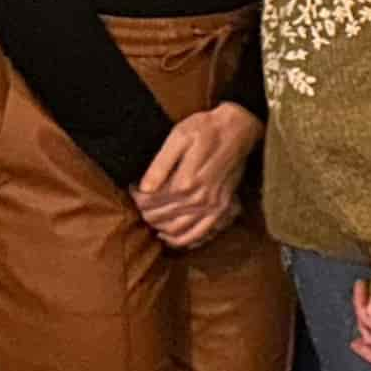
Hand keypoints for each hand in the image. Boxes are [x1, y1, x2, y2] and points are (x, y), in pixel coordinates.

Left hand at [136, 104, 261, 248]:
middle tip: (140, 201)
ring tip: (151, 217)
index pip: (150, 201)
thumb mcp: (179, 137)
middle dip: (145, 212)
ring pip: (178, 231)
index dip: (136, 196)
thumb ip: (160, 164)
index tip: (133, 187)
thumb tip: (144, 188)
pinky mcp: (222, 209)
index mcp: (186, 181)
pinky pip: (200, 235)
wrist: (238, 129)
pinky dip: (183, 240)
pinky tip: (171, 235)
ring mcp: (212, 207)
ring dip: (160, 228)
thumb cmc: (206, 129)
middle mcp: (199, 199)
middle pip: (161, 218)